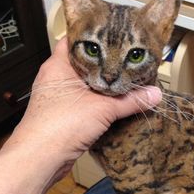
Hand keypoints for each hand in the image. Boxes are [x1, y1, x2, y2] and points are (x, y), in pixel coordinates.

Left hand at [3, 38, 161, 182]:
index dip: (94, 36)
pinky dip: (98, 103)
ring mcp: (58, 98)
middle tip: (125, 59)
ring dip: (102, 86)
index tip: (113, 35)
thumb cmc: (59, 126)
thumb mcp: (103, 108)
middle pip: (84, 64)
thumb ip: (130, 100)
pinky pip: (84, 103)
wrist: (40, 158)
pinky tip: (113, 104)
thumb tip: (153, 94)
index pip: (75, 41)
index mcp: (58, 66)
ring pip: (84, 85)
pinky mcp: (63, 115)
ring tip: (124, 80)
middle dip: (105, 64)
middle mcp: (56, 79)